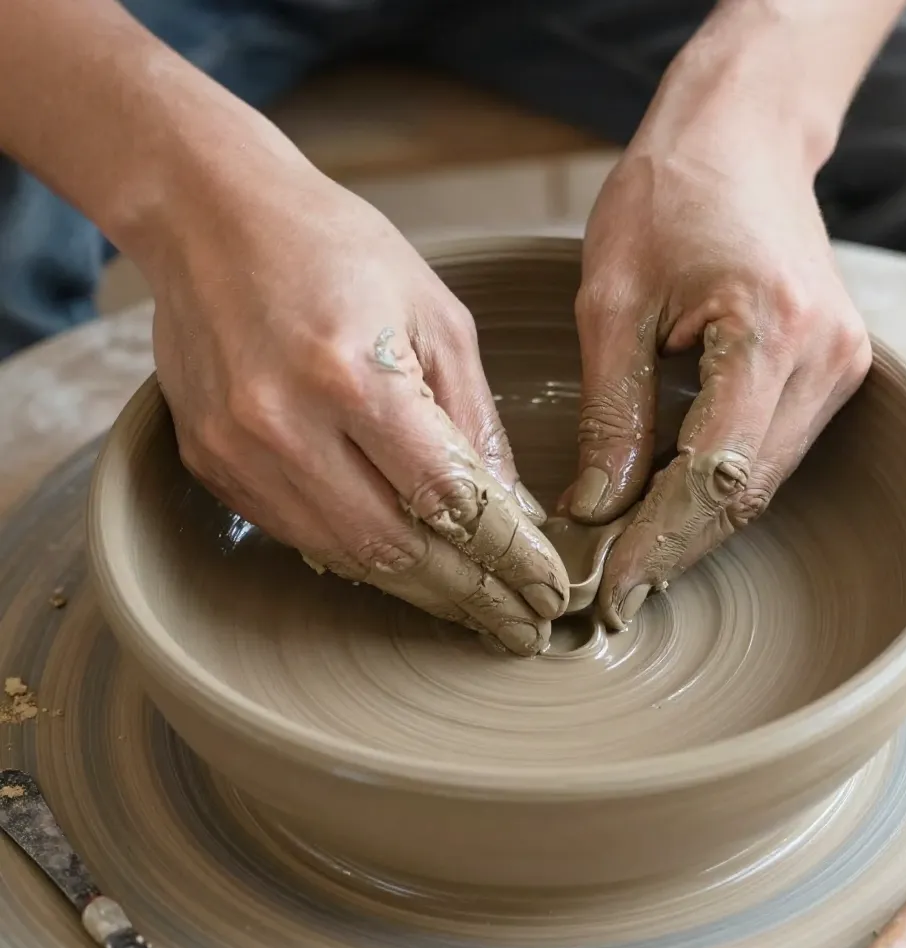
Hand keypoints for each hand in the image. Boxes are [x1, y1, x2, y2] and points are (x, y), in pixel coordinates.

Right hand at [147, 154, 568, 654]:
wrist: (210, 216)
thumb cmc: (337, 249)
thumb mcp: (435, 315)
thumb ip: (475, 419)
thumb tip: (514, 510)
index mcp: (353, 376)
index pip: (450, 500)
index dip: (508, 557)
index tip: (548, 590)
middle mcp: (286, 427)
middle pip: (398, 551)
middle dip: (472, 597)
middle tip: (522, 626)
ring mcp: (239, 454)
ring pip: (348, 559)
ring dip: (421, 592)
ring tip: (477, 610)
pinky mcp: (213, 466)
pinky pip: (302, 538)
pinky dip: (363, 560)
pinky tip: (409, 568)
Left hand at [564, 111, 870, 628]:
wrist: (738, 138)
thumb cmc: (666, 198)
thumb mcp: (611, 303)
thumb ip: (612, 414)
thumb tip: (596, 508)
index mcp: (771, 330)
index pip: (713, 474)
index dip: (657, 541)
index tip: (609, 589)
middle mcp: (825, 356)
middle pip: (746, 492)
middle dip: (674, 549)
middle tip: (611, 594)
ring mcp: (839, 363)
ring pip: (762, 484)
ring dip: (695, 529)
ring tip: (629, 564)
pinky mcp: (829, 367)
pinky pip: (770, 453)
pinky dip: (718, 491)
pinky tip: (668, 512)